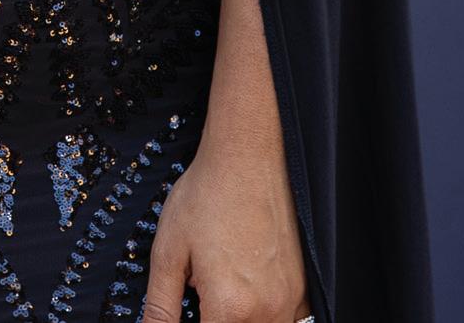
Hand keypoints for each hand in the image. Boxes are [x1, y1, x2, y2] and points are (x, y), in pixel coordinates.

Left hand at [139, 134, 310, 322]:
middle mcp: (267, 311)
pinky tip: (247, 283)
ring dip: (238, 318)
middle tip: (203, 287)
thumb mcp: (169, 250)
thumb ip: (161, 305)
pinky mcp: (303, 288)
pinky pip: (285, 320)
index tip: (192, 308)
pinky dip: (263, 312)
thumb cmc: (208, 195)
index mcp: (230, 307)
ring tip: (223, 281)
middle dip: (215, 317)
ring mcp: (290, 301)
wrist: (247, 157)